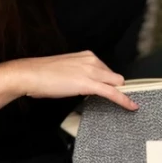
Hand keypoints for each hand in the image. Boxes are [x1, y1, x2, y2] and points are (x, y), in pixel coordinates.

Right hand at [9, 51, 138, 110]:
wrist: (30, 74)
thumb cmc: (42, 74)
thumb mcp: (66, 70)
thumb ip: (79, 74)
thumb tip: (84, 84)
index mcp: (86, 56)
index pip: (107, 70)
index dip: (110, 82)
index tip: (115, 89)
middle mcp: (92, 60)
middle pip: (115, 76)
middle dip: (117, 88)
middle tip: (119, 100)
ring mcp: (91, 71)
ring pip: (117, 83)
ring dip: (121, 94)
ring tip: (127, 104)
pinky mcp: (90, 84)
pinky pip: (113, 93)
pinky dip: (124, 100)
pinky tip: (131, 106)